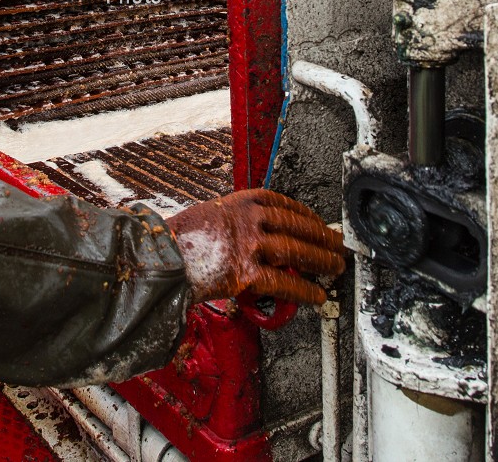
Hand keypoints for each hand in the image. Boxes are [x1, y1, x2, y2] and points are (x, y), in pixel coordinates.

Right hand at [165, 189, 347, 305]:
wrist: (160, 259)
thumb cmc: (178, 241)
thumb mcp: (208, 216)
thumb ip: (234, 223)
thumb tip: (256, 238)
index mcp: (239, 202)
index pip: (282, 203)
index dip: (304, 213)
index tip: (316, 221)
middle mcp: (249, 220)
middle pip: (296, 226)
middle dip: (322, 236)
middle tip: (338, 244)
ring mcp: (250, 245)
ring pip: (296, 251)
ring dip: (321, 260)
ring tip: (336, 267)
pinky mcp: (247, 273)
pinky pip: (284, 282)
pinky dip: (305, 290)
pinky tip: (318, 295)